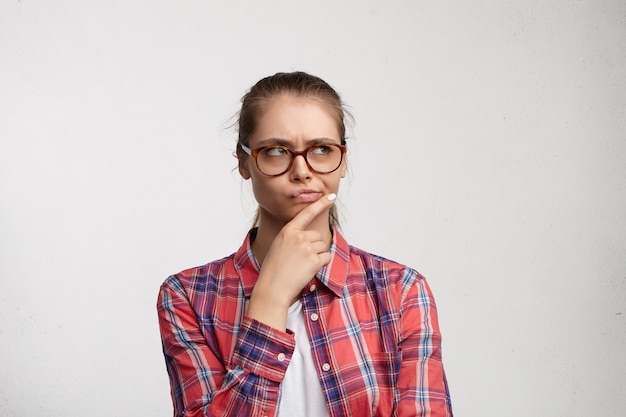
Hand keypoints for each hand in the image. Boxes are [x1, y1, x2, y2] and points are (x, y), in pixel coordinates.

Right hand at [246, 193, 336, 329]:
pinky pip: (327, 258)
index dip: (321, 204)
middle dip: (314, 247)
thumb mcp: (279, 246)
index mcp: (288, 231)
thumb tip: (309, 238)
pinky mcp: (314, 260)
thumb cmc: (273, 270)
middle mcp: (298, 237)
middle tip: (300, 259)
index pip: (307, 213)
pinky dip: (321, 264)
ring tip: (302, 265)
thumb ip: (293, 238)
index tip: (331, 196)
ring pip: (323, 247)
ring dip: (317, 256)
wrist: (272, 288)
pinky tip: (309, 270)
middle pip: (318, 236)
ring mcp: (307, 248)